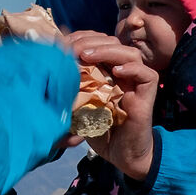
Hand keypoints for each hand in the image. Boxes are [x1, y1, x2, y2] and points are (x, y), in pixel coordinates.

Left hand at [70, 32, 160, 178]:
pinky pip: (147, 74)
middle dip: (90, 41)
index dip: (81, 39)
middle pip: (112, 43)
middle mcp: (122, 73)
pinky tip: (116, 71)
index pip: (97, 43)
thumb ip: (69, 92)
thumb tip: (48, 75)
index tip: (63, 44)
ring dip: (108, 50)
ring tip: (88, 55)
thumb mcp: (78, 109)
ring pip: (130, 53)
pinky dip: (132, 68)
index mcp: (106, 71)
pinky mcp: (147, 95)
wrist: (122, 155)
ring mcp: (136, 83)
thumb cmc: (101, 133)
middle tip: (72, 49)